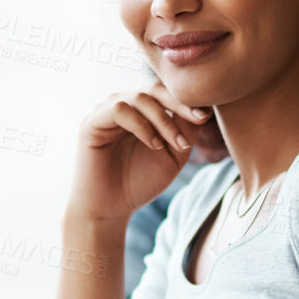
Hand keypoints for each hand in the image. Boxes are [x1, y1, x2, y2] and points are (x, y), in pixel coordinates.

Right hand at [69, 82, 213, 223]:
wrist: (111, 209)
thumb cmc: (140, 182)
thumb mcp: (173, 155)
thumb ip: (185, 130)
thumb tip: (204, 106)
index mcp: (141, 111)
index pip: (165, 92)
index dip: (187, 100)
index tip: (206, 116)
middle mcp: (123, 106)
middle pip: (154, 89)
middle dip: (179, 103)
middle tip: (199, 119)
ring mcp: (105, 112)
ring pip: (140, 98)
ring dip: (163, 119)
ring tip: (176, 144)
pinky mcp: (91, 123)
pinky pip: (120, 110)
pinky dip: (142, 126)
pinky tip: (154, 145)